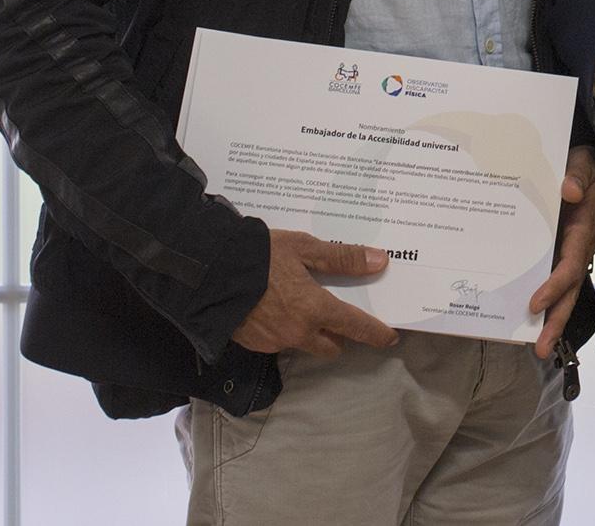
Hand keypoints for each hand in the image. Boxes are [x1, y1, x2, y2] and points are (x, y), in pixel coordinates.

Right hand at [230, 229, 400, 358]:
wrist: (205, 272)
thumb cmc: (257, 255)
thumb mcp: (303, 248)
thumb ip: (342, 258)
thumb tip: (379, 262)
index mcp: (314, 310)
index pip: (355, 327)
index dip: (375, 333)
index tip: (389, 337)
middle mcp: (297, 333)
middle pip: (331, 346)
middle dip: (339, 336)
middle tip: (340, 316)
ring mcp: (273, 342)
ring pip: (304, 345)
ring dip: (310, 333)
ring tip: (305, 308)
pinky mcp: (253, 344)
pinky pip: (279, 342)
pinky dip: (285, 330)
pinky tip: (277, 309)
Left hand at [528, 144, 594, 358]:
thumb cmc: (592, 167)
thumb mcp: (584, 163)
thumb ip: (577, 175)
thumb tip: (569, 192)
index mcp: (583, 232)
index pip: (569, 266)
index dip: (554, 287)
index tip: (534, 304)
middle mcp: (579, 249)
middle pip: (570, 292)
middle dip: (556, 321)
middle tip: (542, 350)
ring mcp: (571, 253)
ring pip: (564, 292)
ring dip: (551, 319)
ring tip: (537, 347)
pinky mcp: (563, 250)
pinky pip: (554, 279)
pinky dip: (545, 300)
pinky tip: (527, 316)